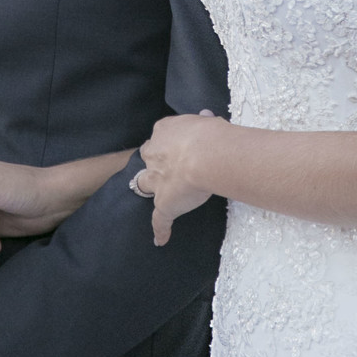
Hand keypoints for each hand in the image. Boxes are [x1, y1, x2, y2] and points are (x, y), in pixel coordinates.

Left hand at [136, 110, 223, 245]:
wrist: (206, 155)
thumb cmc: (210, 135)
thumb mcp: (208, 122)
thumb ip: (204, 122)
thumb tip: (206, 117)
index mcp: (164, 132)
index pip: (161, 136)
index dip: (168, 142)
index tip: (178, 145)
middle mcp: (155, 154)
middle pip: (148, 157)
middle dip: (154, 161)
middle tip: (166, 166)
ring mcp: (157, 180)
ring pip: (145, 183)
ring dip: (150, 187)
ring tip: (158, 194)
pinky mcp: (164, 204)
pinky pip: (159, 219)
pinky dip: (160, 229)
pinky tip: (160, 239)